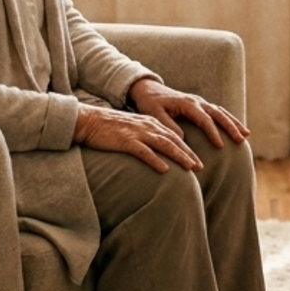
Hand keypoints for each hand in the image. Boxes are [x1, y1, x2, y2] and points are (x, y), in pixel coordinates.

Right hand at [74, 103, 200, 172]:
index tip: (197, 161)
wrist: (88, 121)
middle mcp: (147, 126)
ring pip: (164, 145)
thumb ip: (146, 137)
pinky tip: (164, 169)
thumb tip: (158, 152)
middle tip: (200, 167)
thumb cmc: (108, 128)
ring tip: (190, 168)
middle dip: (188, 154)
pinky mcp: (126, 141)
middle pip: (173, 141)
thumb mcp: (132, 129)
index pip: (173, 136)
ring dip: (179, 156)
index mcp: (149, 122)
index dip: (187, 149)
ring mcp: (137, 133)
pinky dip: (156, 160)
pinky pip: (144, 152)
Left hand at [128, 77, 249, 149]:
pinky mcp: (200, 105)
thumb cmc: (150, 103)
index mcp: (187, 103)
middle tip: (241, 140)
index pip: (204, 119)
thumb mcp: (154, 115)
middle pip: (218, 113)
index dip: (213, 132)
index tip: (220, 145)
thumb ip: (168, 125)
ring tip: (246, 135)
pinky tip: (237, 128)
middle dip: (231, 127)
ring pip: (221, 111)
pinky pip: (218, 111)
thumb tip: (182, 138)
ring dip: (234, 122)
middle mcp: (197, 101)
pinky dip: (229, 119)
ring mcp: (200, 102)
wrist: (149, 90)